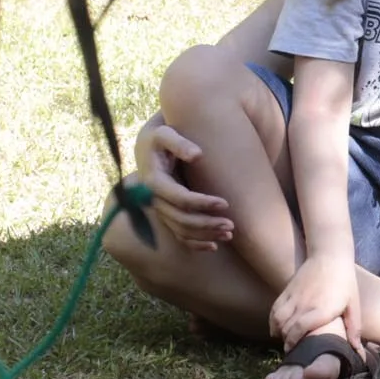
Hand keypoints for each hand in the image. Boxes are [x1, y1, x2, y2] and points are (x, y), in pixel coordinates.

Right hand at [135, 120, 232, 250]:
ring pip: (181, 230)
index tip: (225, 203)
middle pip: (181, 220)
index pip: (180, 199)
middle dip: (207, 224)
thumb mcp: (165, 132)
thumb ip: (179, 143)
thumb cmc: (160, 134)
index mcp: (154, 181)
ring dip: (205, 235)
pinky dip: (195, 243)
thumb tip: (197, 155)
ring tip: (229, 233)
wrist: (148, 143)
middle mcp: (155, 199)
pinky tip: (214, 246)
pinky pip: (178, 234)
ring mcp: (160, 208)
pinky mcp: (166, 213)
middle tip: (231, 225)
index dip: (202, 203)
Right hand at [270, 253, 362, 350]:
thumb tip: (358, 352)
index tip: (294, 351)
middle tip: (291, 349)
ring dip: (278, 332)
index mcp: (321, 309)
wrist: (330, 255)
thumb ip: (354, 328)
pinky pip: (274, 309)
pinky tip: (276, 327)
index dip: (293, 343)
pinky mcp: (287, 290)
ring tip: (284, 339)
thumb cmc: (344, 281)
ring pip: (278, 320)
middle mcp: (305, 304)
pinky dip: (272, 321)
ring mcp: (294, 296)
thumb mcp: (353, 304)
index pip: (299, 330)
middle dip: (287, 341)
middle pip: (287, 328)